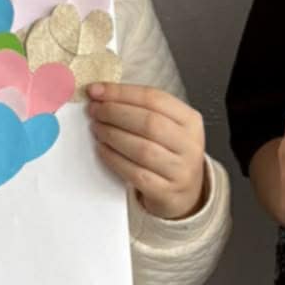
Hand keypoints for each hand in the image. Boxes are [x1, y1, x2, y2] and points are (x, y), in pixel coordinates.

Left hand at [88, 83, 208, 219]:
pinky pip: (135, 173)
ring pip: (142, 149)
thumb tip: (100, 94)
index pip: (155, 99)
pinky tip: (102, 149)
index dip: (122, 93)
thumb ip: (139, 109)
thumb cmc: (168, 153)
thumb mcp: (166, 127)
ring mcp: (180, 170)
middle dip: (115, 113)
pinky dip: (114, 159)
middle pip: (149, 123)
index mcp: (190, 120)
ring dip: (112, 135)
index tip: (96, 91)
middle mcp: (189, 144)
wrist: (184, 193)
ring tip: (97, 128)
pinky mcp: (165, 191)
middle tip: (94, 111)